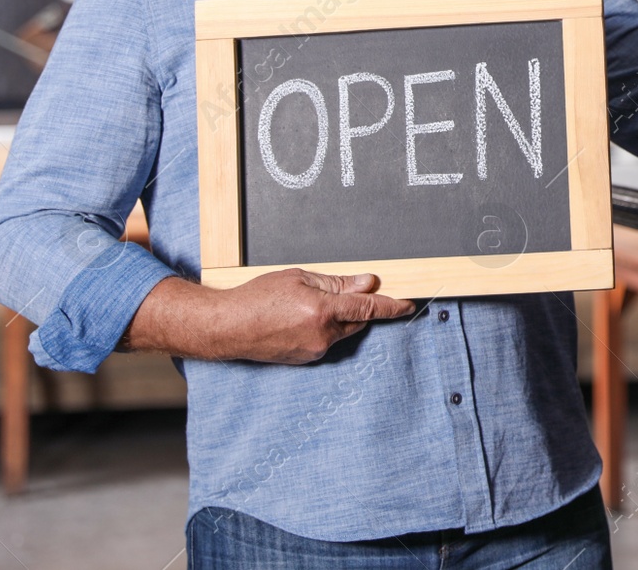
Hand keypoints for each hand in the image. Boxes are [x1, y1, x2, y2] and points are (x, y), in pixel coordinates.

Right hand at [125, 269, 414, 363]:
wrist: (226, 327)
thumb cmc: (257, 297)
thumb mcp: (299, 278)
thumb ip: (337, 283)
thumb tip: (369, 284)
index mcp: (322, 312)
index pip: (368, 308)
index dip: (392, 306)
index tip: (410, 305)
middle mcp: (321, 336)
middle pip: (357, 320)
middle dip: (357, 307)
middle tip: (341, 292)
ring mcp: (314, 351)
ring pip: (342, 331)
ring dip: (337, 318)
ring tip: (305, 305)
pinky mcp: (305, 359)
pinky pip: (326, 341)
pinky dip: (323, 329)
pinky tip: (299, 319)